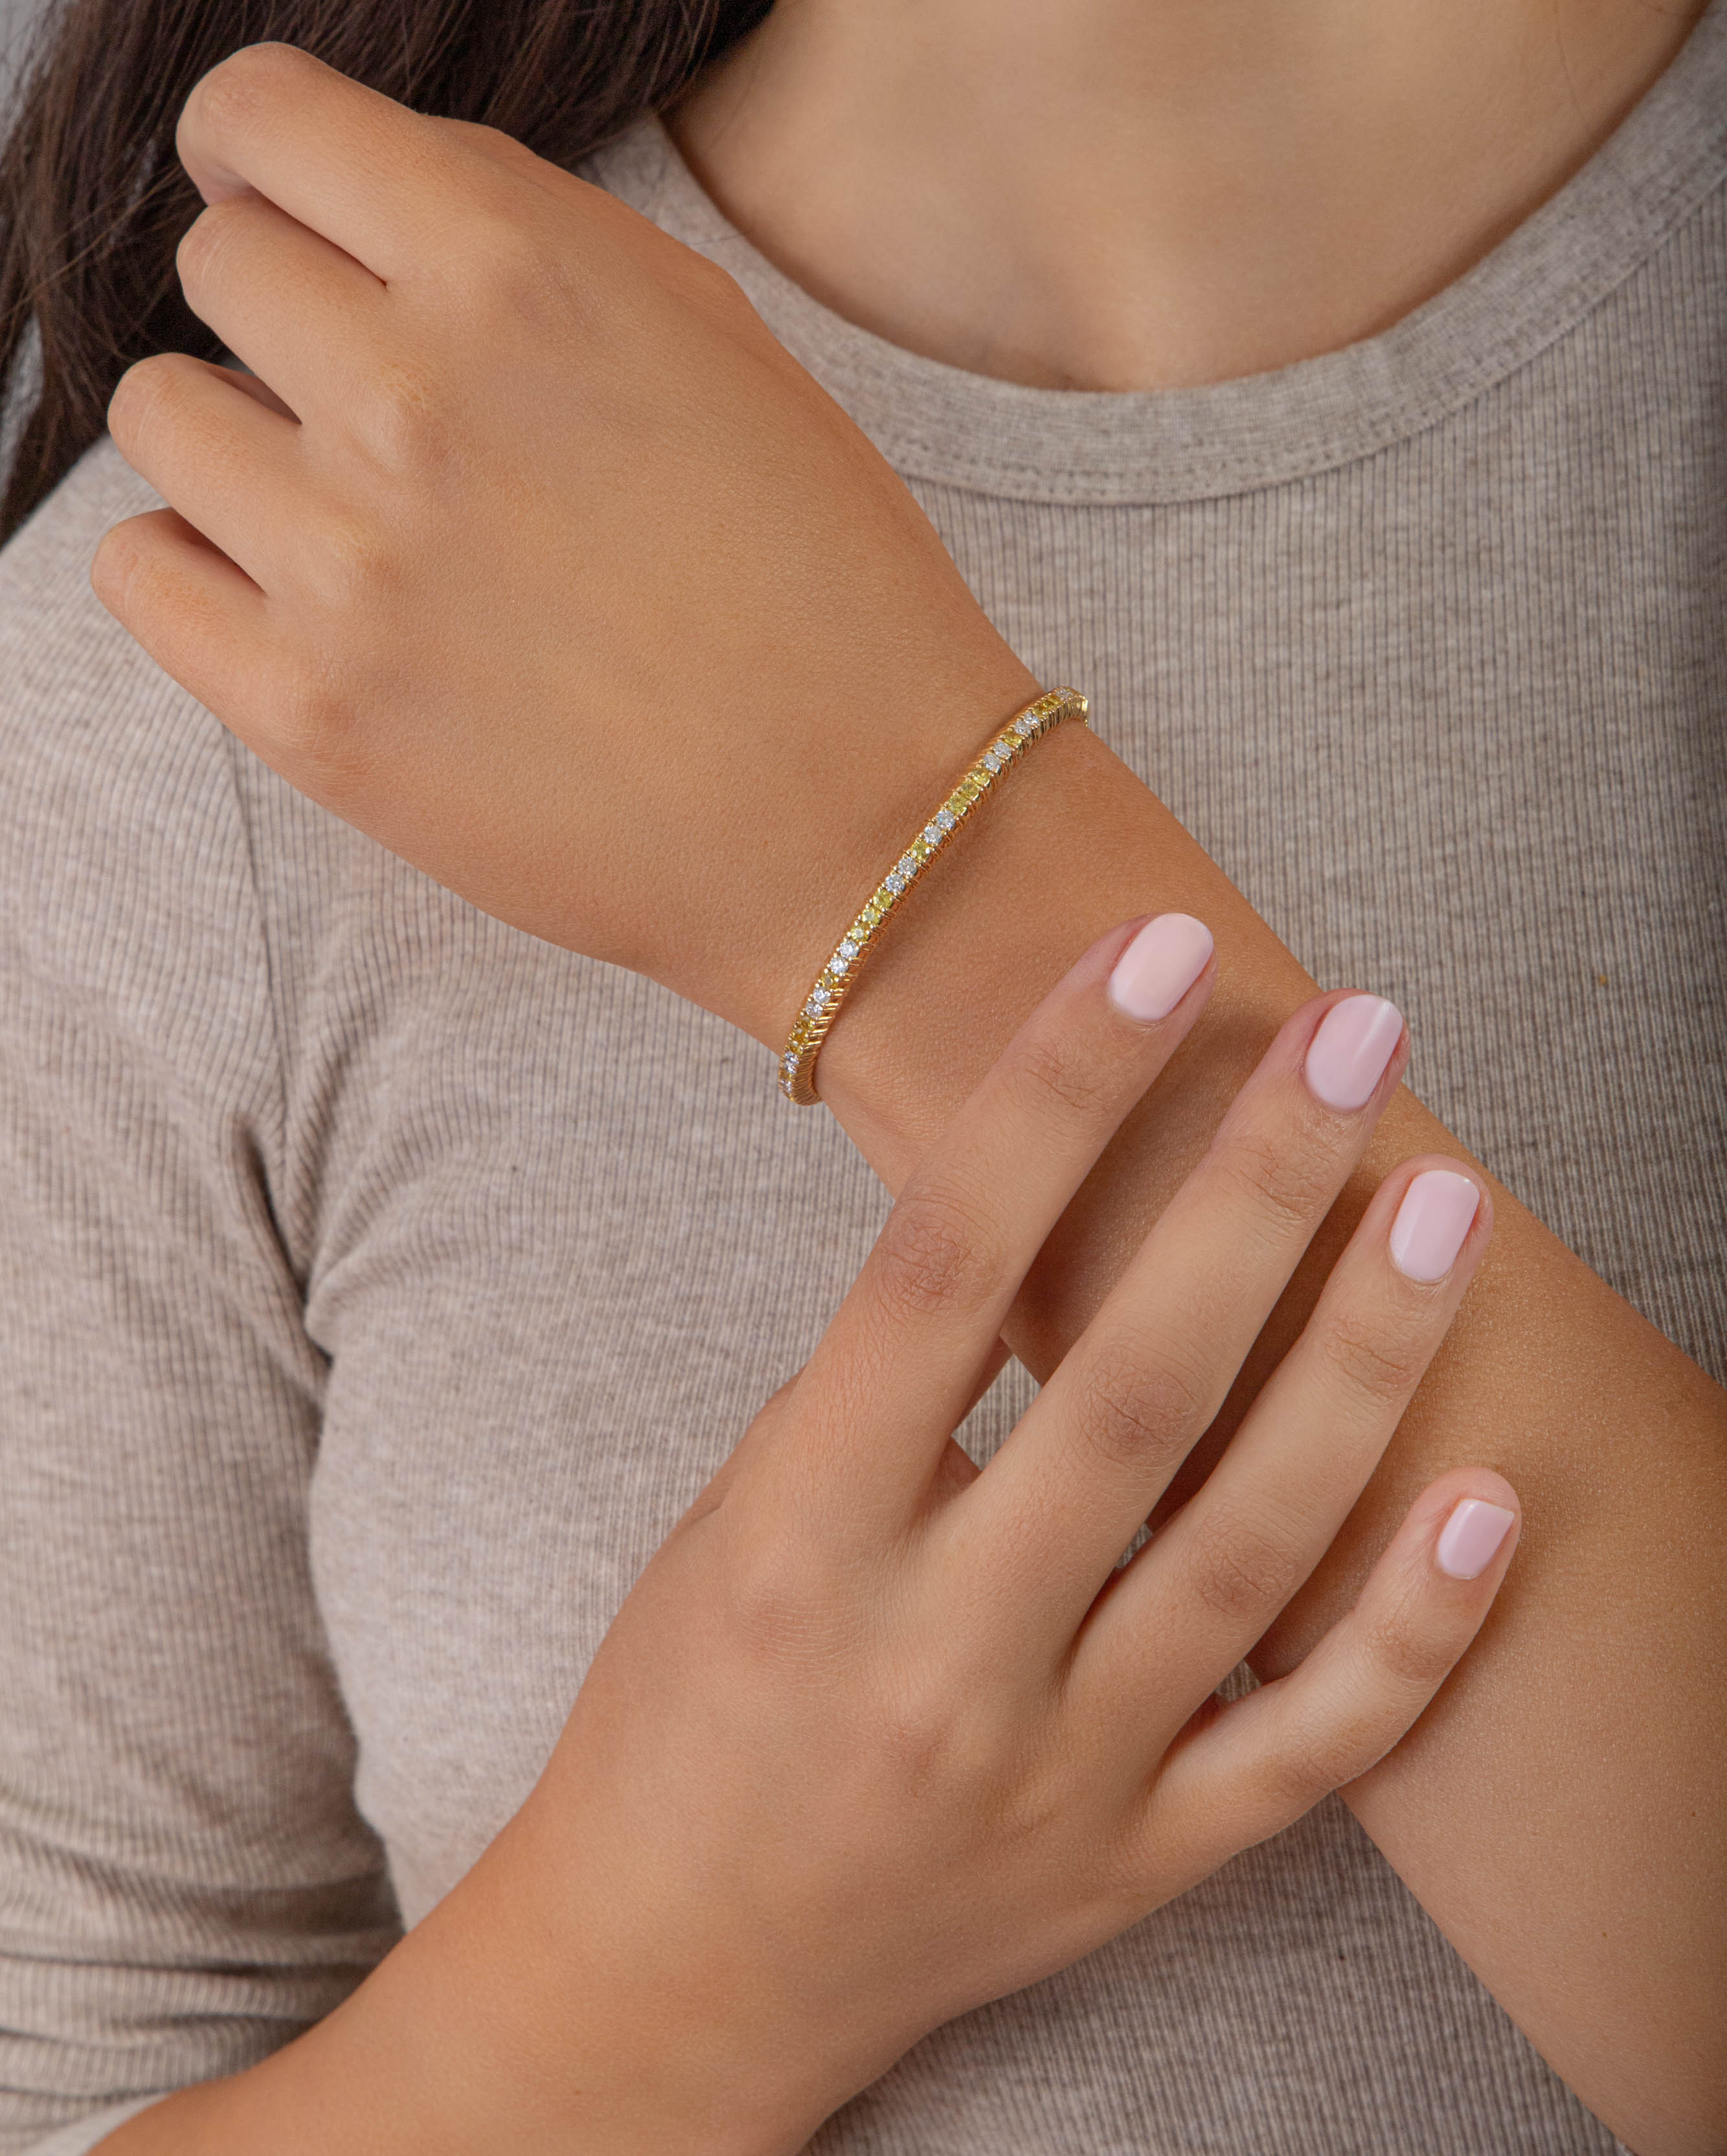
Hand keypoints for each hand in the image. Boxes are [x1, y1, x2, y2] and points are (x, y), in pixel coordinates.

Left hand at [92, 44, 1029, 1043]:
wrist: (866, 820)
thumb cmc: (821, 574)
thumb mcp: (708, 334)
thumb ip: (522, 235)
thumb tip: (359, 196)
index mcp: (516, 272)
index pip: (260, 115)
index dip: (261, 146)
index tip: (284, 196)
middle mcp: (407, 397)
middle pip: (215, 261)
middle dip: (286, 305)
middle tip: (379, 390)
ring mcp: (343, 562)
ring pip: (157, 412)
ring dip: (237, 436)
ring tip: (350, 502)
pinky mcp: (306, 711)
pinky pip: (137, 571)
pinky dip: (200, 565)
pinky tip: (303, 590)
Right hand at [452, 920, 1511, 2153]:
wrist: (673, 1977)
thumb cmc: (680, 1710)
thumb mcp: (726, 1522)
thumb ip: (875, 1395)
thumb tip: (1036, 1227)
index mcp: (798, 1541)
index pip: (939, 1271)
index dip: (1054, 1093)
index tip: (1155, 955)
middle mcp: (934, 1657)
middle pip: (1127, 1392)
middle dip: (1253, 1191)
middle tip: (1354, 1035)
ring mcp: (1054, 1774)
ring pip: (1249, 1552)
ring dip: (1364, 1362)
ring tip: (1446, 1201)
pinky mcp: (1136, 1866)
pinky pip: (1307, 1752)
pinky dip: (1411, 1632)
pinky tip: (1491, 1500)